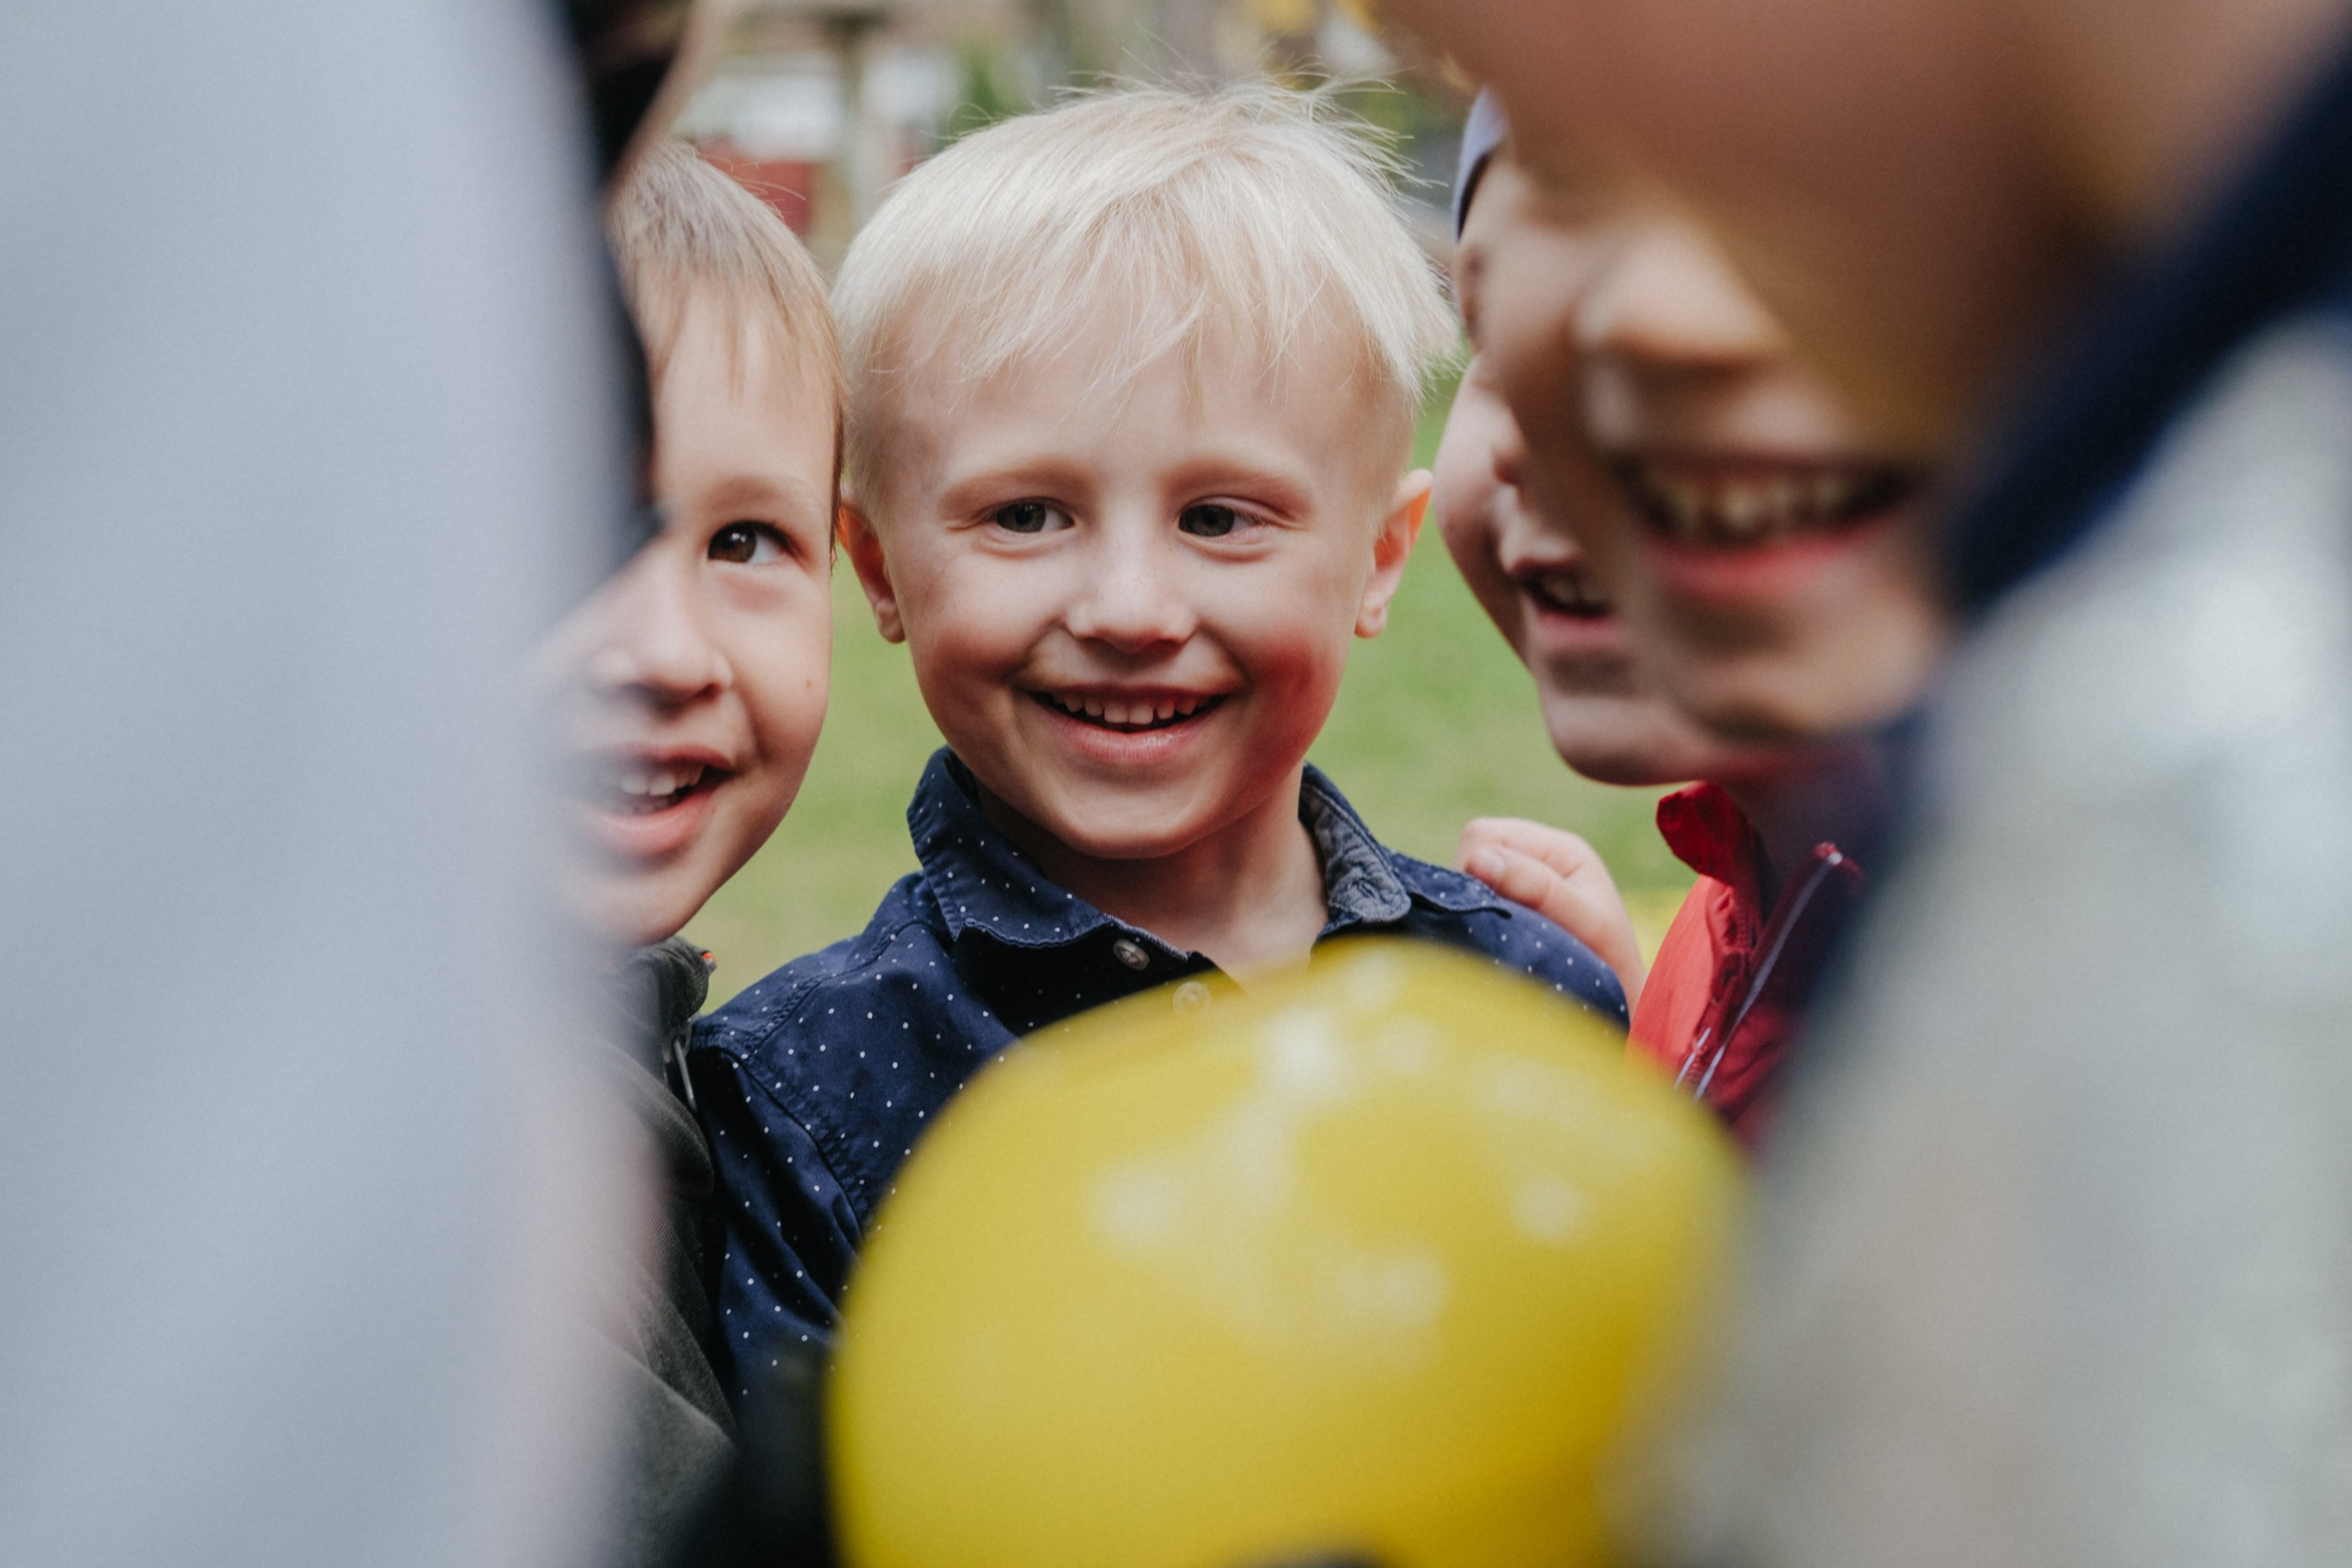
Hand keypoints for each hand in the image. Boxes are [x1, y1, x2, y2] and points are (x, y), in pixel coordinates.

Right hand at [1458, 817, 1645, 1002]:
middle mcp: (1536, 860)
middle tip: (1500, 932)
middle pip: (1469, 855)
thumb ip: (1538, 886)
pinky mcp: (1504, 911)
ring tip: (1503, 943)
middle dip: (1473, 891)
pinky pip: (1467, 906)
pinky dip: (1471, 924)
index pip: (1484, 836)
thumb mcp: (1587, 923)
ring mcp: (1518, 887)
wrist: (1619, 1013)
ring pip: (1463, 883)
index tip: (1493, 915)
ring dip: (1472, 910)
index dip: (1475, 871)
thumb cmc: (1612, 968)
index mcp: (1560, 850)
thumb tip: (1479, 859)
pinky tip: (1492, 945)